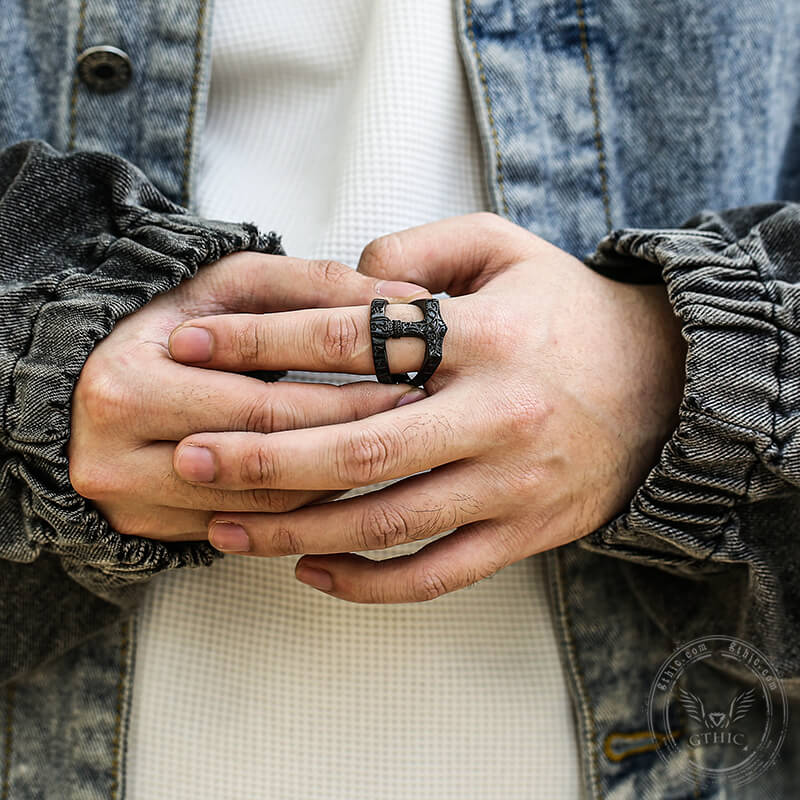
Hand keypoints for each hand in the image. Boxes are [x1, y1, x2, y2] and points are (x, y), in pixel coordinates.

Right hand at [69, 252, 427, 540]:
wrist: (84, 369)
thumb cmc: (172, 317)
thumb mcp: (230, 283)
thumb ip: (314, 283)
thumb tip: (406, 296)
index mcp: (130, 385)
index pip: (264, 406)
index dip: (345, 402)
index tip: (407, 388)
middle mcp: (114, 456)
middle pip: (263, 464)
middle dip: (350, 444)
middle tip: (413, 424)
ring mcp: (126, 501)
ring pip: (258, 512)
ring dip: (331, 484)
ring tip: (389, 452)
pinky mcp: (143, 527)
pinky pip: (239, 529)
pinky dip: (296, 510)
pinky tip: (338, 481)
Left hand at [167, 213, 685, 598]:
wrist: (665, 385)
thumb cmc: (566, 313)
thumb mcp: (505, 249)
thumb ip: (420, 249)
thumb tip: (344, 280)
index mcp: (485, 335)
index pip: (349, 337)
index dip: (260, 342)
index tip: (190, 347)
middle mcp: (497, 413)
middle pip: (358, 444)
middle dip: (261, 454)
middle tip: (188, 460)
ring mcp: (513, 483)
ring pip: (389, 520)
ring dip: (299, 529)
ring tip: (225, 529)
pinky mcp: (526, 533)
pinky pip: (439, 572)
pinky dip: (371, 582)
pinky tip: (314, 571)